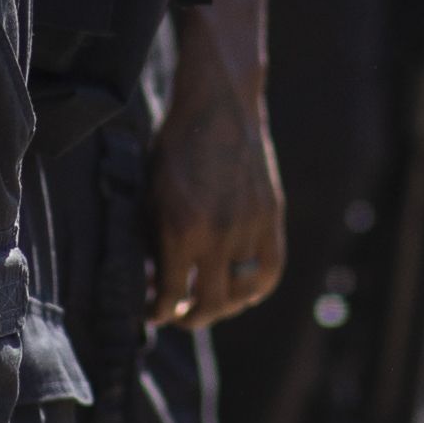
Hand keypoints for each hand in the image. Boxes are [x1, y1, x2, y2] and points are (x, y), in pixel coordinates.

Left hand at [149, 22, 285, 327]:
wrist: (218, 105)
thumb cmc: (175, 147)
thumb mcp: (152, 194)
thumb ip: (155, 240)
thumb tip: (155, 278)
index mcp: (181, 230)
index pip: (171, 296)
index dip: (158, 312)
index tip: (152, 311)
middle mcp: (219, 235)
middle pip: (211, 305)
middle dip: (190, 317)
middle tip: (179, 313)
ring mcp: (250, 226)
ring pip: (242, 292)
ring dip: (223, 304)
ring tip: (209, 300)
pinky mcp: (271, 216)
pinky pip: (269, 269)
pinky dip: (255, 287)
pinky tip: (241, 288)